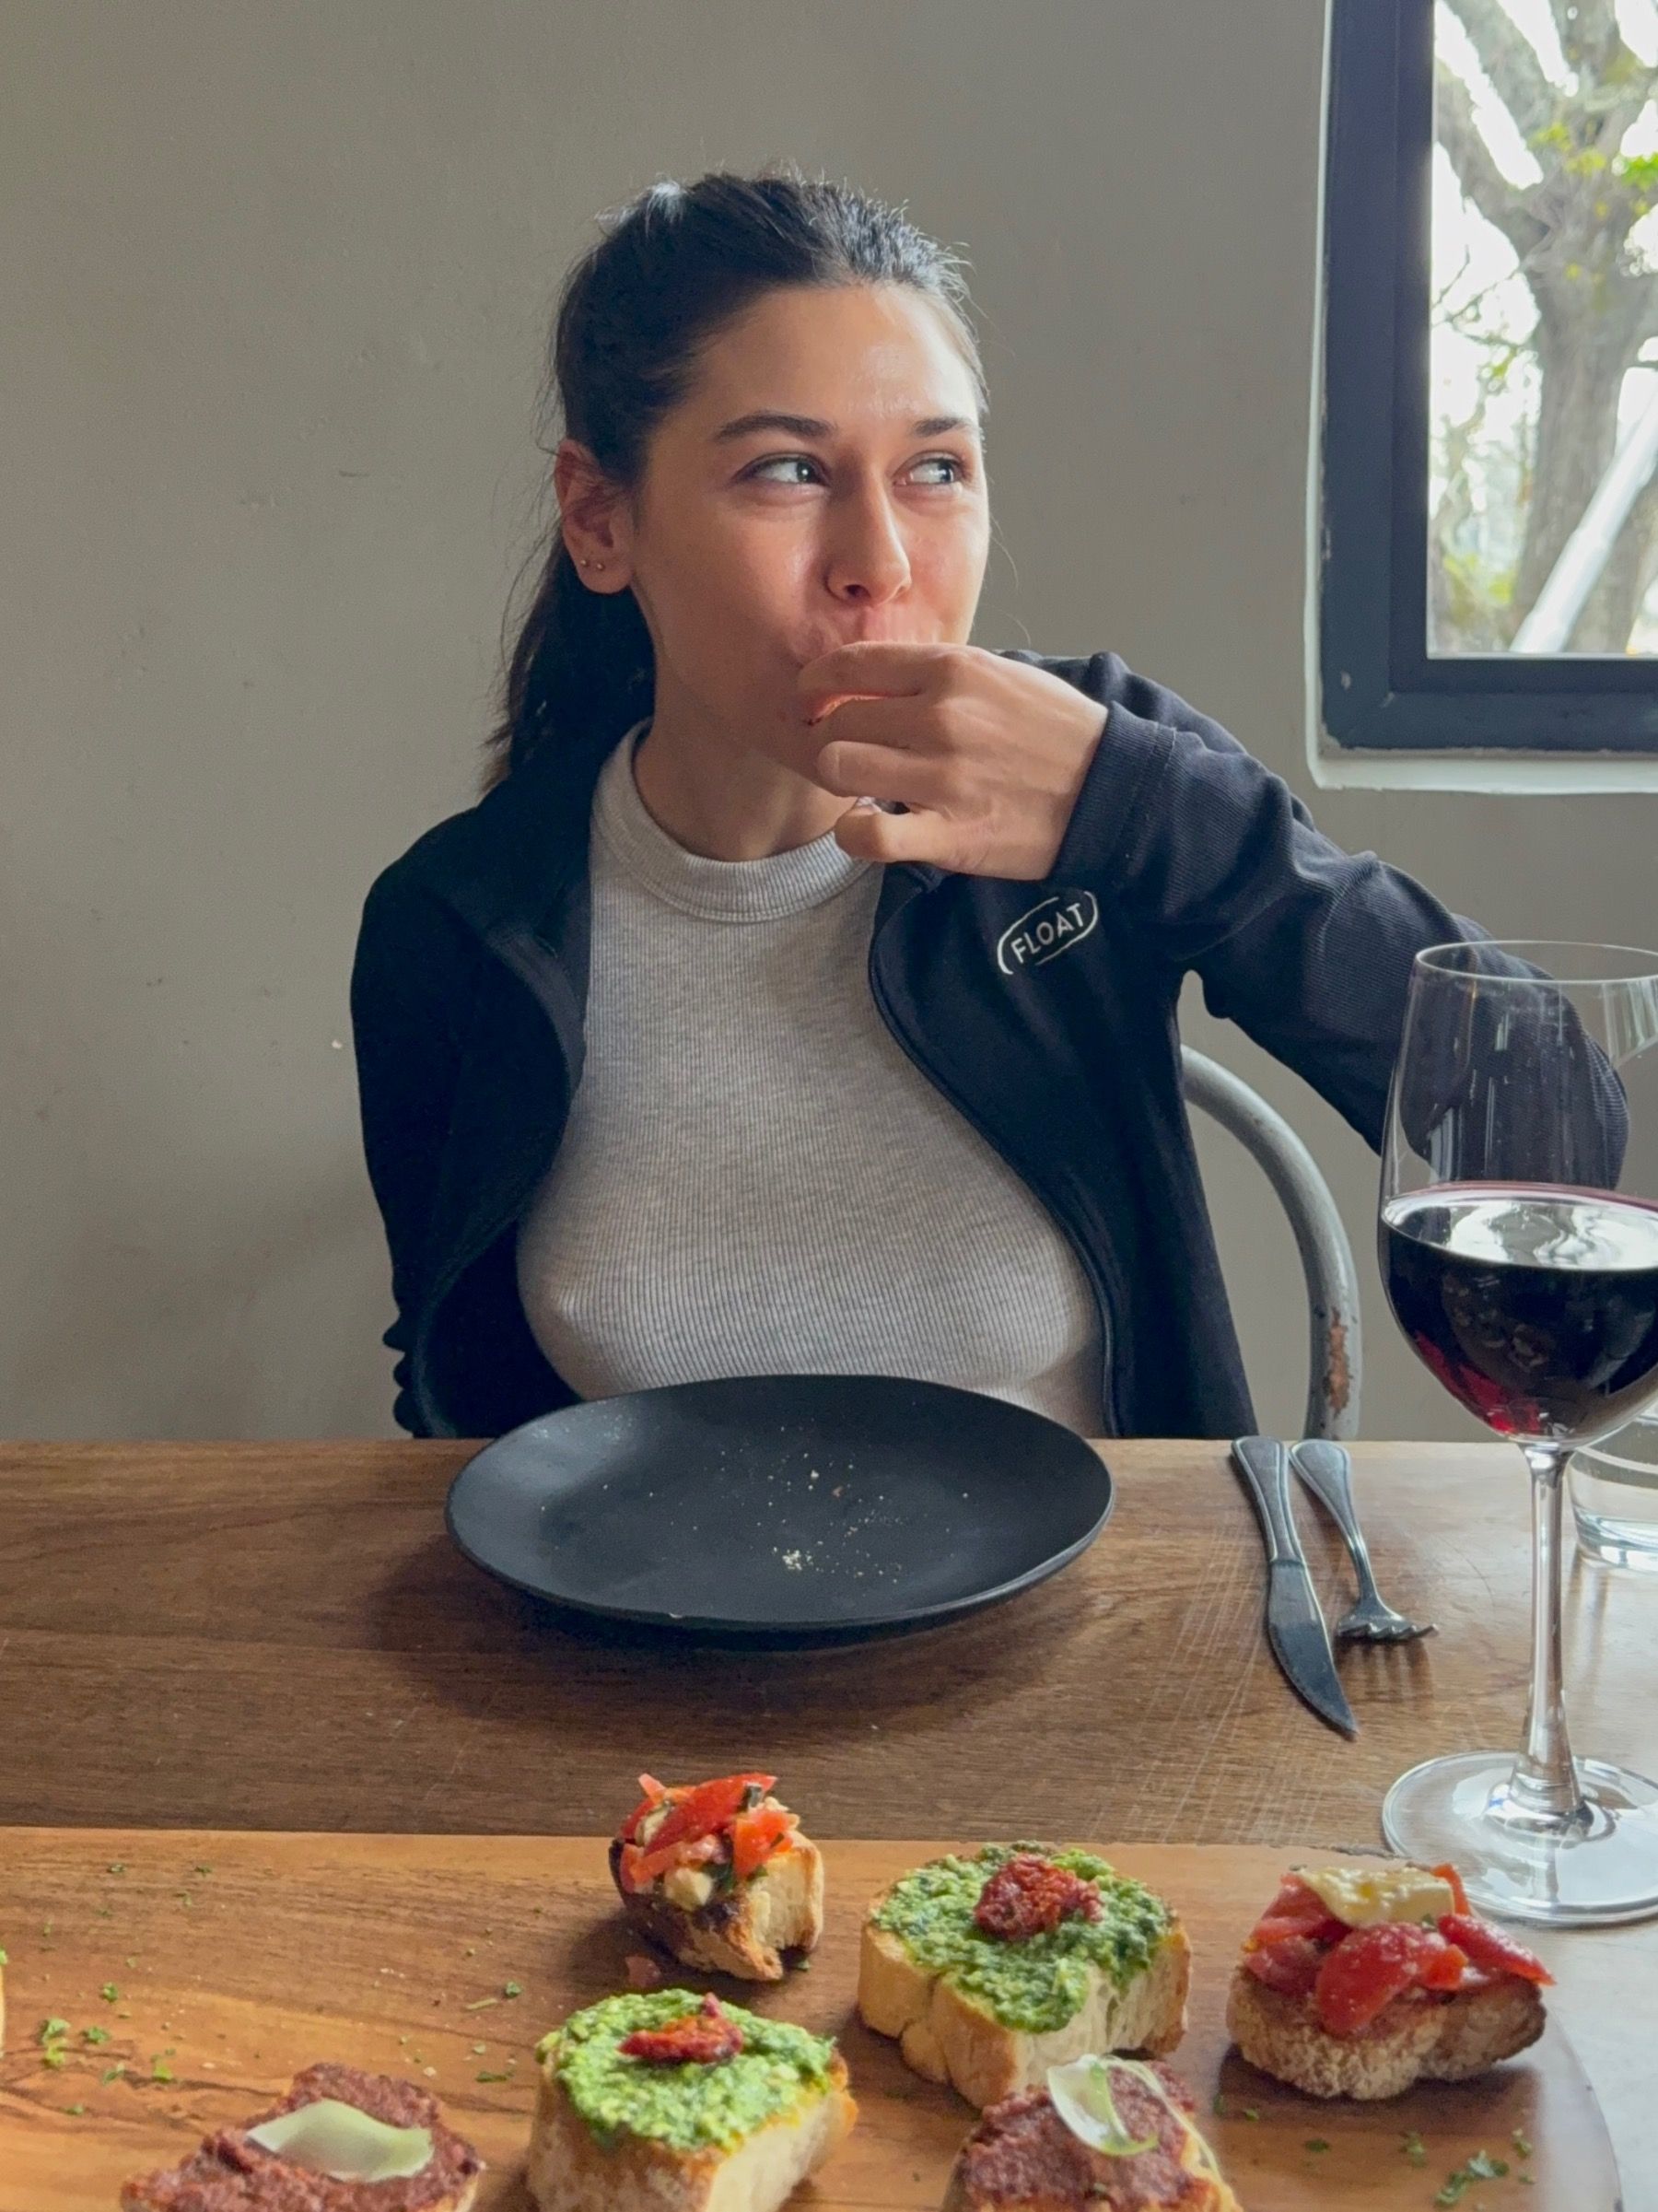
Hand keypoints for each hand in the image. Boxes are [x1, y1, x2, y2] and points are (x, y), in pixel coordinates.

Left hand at [790, 643, 1107, 878]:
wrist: (1112, 791)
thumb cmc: (1060, 733)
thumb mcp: (1005, 675)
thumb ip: (943, 672)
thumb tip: (885, 676)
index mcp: (953, 670)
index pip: (851, 665)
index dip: (817, 684)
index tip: (812, 700)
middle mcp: (940, 717)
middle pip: (838, 721)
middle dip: (830, 738)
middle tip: (845, 753)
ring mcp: (942, 777)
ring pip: (840, 769)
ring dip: (842, 782)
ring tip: (863, 789)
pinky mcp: (949, 834)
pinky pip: (868, 834)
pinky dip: (854, 833)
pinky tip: (868, 828)